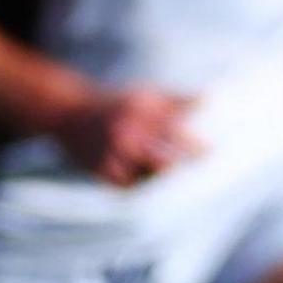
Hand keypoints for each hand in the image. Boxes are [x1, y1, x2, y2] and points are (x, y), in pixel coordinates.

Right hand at [54, 86, 201, 186]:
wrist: (68, 113)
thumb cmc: (115, 103)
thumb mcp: (144, 95)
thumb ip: (176, 100)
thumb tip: (209, 100)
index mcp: (139, 113)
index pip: (175, 132)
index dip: (197, 145)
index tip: (214, 151)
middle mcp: (126, 134)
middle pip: (164, 160)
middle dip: (185, 168)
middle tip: (204, 175)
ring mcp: (112, 155)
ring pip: (147, 177)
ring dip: (166, 180)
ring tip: (182, 184)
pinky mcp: (101, 170)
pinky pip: (129, 186)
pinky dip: (143, 186)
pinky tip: (156, 188)